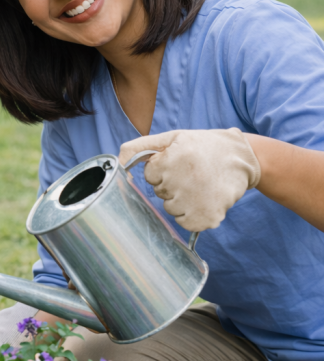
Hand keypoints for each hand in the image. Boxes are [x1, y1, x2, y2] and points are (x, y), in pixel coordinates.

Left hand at [119, 128, 260, 231]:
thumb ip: (140, 147)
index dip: (164, 169)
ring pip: (171, 209)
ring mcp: (195, 201)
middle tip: (193, 173)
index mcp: (172, 159)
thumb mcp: (171, 137)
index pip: (150, 175)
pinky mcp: (207, 217)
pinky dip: (192, 215)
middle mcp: (182, 180)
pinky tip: (205, 199)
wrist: (243, 157)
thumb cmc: (202, 146)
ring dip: (182, 200)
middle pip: (160, 193)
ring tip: (201, 185)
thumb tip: (117, 162)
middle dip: (172, 184)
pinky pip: (185, 223)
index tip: (180, 163)